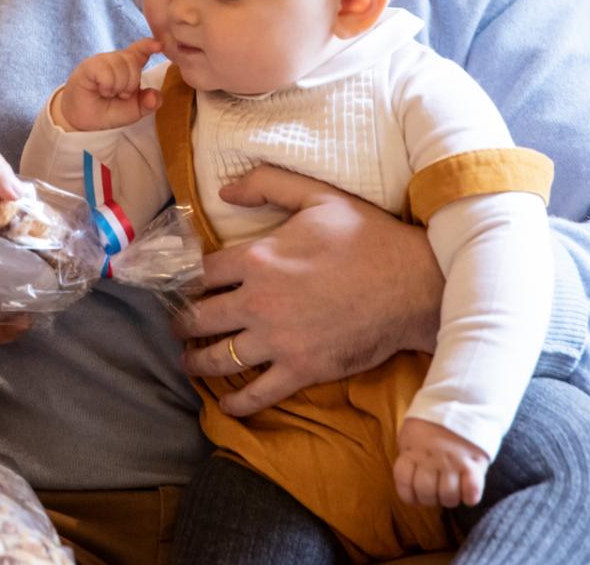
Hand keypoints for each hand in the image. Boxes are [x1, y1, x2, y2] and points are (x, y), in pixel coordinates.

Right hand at [55, 38, 163, 131]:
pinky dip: (107, 85)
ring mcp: (101, 61)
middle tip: (120, 94)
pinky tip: (101, 90)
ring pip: (121, 65)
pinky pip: (106, 71)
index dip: (149, 45)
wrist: (84, 122)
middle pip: (133, 60)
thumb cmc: (108, 110)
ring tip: (108, 93)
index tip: (159, 45)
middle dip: (131, 82)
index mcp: (128, 66)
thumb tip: (155, 95)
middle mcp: (115, 60)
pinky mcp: (88, 66)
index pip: (140, 50)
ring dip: (118, 86)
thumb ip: (150, 103)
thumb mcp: (135, 110)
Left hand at [172, 165, 442, 415]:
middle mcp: (258, 302)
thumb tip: (223, 189)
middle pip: (200, 317)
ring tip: (187, 361)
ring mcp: (278, 341)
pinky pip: (258, 392)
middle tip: (176, 326)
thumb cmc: (366, 237)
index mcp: (256, 259)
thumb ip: (266, 184)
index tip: (179, 286)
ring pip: (219, 358)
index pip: (201, 273)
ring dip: (196, 362)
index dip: (185, 280)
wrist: (413, 285)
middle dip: (181, 323)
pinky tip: (226, 404)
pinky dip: (237, 403)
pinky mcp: (302, 369)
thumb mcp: (316, 196)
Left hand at [395, 417, 488, 506]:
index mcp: (412, 450)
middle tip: (435, 493)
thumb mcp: (410, 434)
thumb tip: (408, 481)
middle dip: (429, 499)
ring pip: (448, 496)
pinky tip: (468, 492)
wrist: (461, 402)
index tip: (414, 496)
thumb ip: (408, 455)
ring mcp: (453, 462)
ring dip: (449, 499)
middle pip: (426, 493)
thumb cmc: (432, 422)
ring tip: (452, 491)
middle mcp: (431, 458)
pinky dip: (470, 497)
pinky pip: (471, 492)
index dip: (408, 495)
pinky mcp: (474, 465)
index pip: (403, 482)